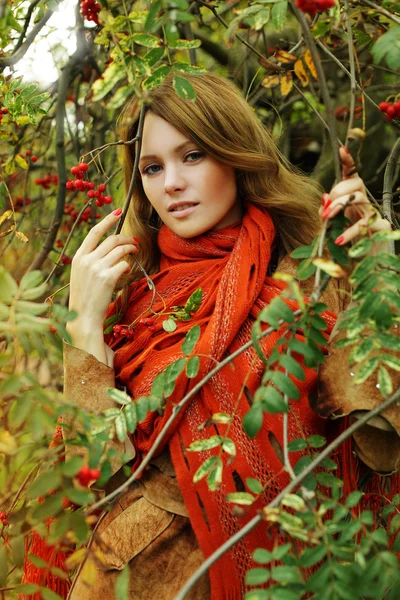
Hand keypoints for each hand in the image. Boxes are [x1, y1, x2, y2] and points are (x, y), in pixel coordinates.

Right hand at [68, 209, 138, 330]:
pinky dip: (129, 266)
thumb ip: (90, 259)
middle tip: (135, 242)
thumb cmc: (85, 297)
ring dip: (131, 249)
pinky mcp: (108, 278)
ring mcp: (97, 268)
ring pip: (121, 250)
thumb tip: (109, 247)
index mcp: (79, 257)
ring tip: (135, 252)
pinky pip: (124, 264)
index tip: (118, 211)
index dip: (108, 220)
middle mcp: (87, 260)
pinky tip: (127, 272)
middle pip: (112, 239)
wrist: (83, 317)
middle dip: (127, 238)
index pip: (95, 232)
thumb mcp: (81, 274)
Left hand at [318, 146, 390, 244]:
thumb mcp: (330, 224)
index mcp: (352, 196)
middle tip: (325, 207)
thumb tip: (324, 197)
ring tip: (327, 218)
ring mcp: (372, 212)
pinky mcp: (378, 226)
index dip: (348, 161)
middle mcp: (364, 200)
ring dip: (340, 206)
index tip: (341, 150)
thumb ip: (325, 211)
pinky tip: (339, 239)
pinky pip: (364, 224)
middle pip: (356, 183)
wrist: (361, 258)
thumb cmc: (344, 238)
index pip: (351, 175)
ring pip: (359, 199)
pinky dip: (350, 231)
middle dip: (337, 192)